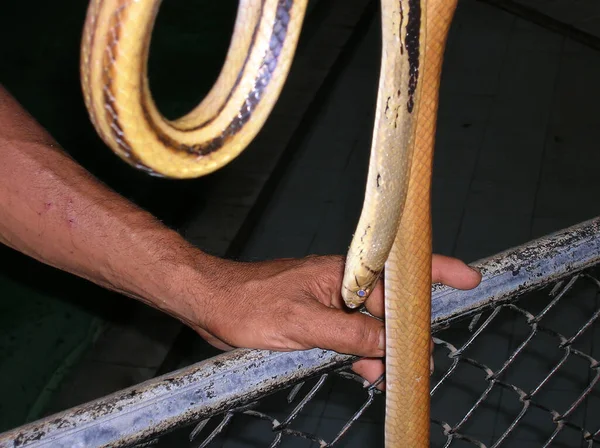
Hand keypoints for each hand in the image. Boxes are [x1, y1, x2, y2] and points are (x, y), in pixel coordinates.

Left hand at [182, 253, 480, 382]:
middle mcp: (341, 285)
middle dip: (406, 331)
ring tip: (385, 375)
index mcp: (342, 274)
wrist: (213, 305)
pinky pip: (350, 337)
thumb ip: (348, 334)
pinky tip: (364, 371)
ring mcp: (330, 303)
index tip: (469, 278)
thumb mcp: (303, 323)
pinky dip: (359, 354)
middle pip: (390, 305)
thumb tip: (386, 345)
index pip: (397, 272)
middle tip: (415, 360)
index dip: (436, 273)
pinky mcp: (318, 319)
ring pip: (371, 326)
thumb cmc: (249, 303)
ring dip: (380, 350)